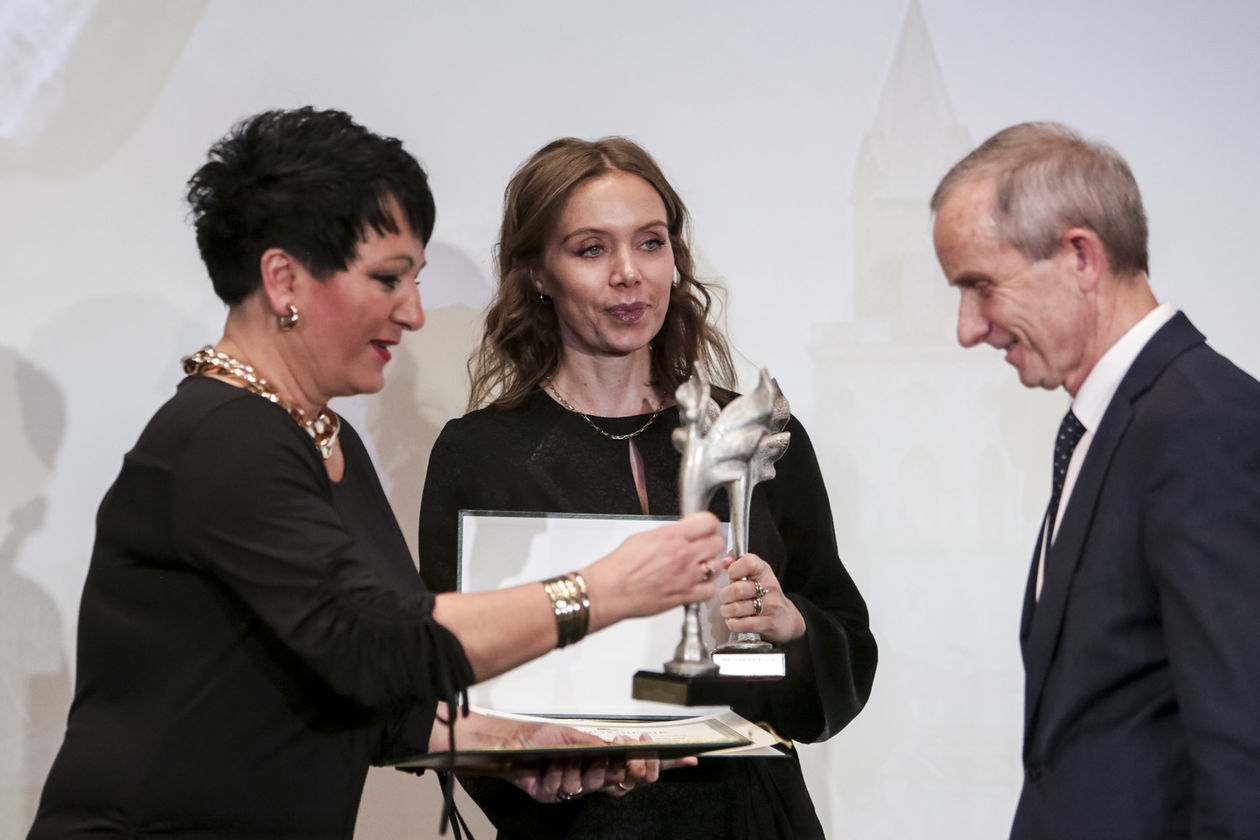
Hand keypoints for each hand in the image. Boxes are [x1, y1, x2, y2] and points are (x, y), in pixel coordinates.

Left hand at [499, 724, 696, 802]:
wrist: (511, 745)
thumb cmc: (543, 738)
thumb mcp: (575, 736)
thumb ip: (599, 744)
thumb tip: (624, 747)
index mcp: (605, 760)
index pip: (641, 766)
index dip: (664, 765)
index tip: (688, 758)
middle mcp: (595, 775)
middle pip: (628, 781)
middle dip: (632, 766)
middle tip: (631, 753)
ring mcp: (578, 787)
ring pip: (596, 784)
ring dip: (585, 767)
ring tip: (571, 756)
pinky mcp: (557, 795)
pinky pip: (568, 788)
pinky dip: (559, 773)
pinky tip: (551, 767)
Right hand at [583, 511, 723, 628]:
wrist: (611, 590)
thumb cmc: (621, 566)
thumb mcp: (644, 537)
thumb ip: (668, 533)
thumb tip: (681, 532)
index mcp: (672, 536)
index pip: (708, 522)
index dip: (708, 525)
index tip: (705, 529)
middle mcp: (683, 555)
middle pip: (717, 543)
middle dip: (711, 544)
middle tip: (703, 548)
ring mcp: (686, 576)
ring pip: (717, 566)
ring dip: (710, 566)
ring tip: (699, 567)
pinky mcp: (685, 596)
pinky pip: (709, 590)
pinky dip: (705, 587)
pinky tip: (695, 584)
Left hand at [719, 553, 805, 643]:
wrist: (786, 618)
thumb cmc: (766, 594)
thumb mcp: (755, 573)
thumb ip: (737, 564)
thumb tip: (724, 562)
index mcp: (764, 570)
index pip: (748, 563)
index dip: (734, 569)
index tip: (731, 577)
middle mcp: (769, 587)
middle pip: (737, 589)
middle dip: (724, 595)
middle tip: (725, 598)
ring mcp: (770, 606)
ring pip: (737, 608)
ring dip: (726, 611)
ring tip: (727, 610)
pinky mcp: (768, 623)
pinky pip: (742, 624)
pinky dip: (733, 623)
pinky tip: (733, 621)